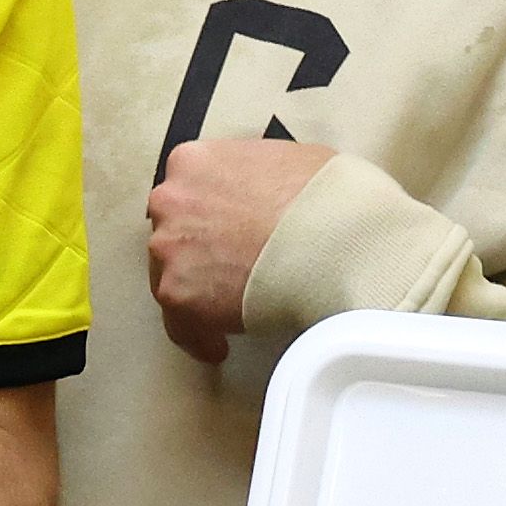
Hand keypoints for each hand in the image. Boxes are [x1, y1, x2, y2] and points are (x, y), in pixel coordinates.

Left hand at [147, 135, 336, 362]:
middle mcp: (170, 201)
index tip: (225, 234)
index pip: (188, 191)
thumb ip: (256, 175)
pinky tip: (219, 346)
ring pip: (173, 277)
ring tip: (230, 312)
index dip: (209, 216)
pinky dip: (200, 337)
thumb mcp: (289, 160)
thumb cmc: (327, 197)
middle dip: (198, 253)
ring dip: (199, 294)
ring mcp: (168, 248)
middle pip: (175, 233)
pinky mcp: (177, 294)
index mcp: (193, 162)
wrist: (337, 238)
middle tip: (229, 271)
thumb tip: (265, 193)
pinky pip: (181, 324)